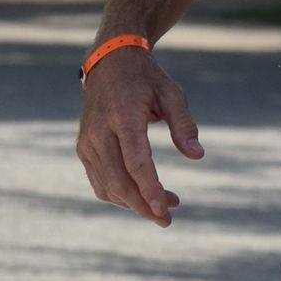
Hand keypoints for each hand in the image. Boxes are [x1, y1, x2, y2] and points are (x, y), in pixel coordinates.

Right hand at [75, 50, 203, 225]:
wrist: (108, 62)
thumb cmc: (146, 78)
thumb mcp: (172, 92)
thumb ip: (184, 124)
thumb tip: (197, 155)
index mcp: (123, 116)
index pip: (136, 161)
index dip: (150, 189)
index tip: (165, 210)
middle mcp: (99, 132)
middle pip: (121, 181)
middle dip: (144, 206)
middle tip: (169, 218)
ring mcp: (87, 143)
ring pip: (108, 187)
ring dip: (134, 203)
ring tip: (163, 205)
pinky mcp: (83, 149)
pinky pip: (100, 183)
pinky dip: (119, 196)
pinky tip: (141, 197)